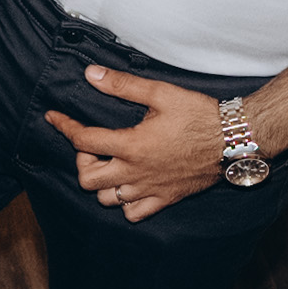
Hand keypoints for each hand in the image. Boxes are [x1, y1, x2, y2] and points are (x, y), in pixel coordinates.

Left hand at [45, 65, 241, 223]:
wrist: (233, 140)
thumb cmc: (199, 115)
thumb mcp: (160, 93)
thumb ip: (123, 86)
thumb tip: (91, 75)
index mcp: (131, 146)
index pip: (83, 140)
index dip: (64, 127)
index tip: (53, 118)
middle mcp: (135, 172)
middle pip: (87, 179)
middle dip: (82, 160)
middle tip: (93, 144)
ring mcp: (149, 189)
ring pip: (106, 200)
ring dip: (101, 183)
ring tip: (110, 164)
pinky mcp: (164, 199)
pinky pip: (133, 214)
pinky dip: (124, 203)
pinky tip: (129, 185)